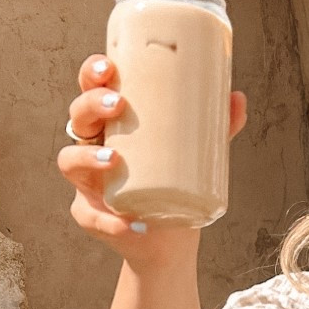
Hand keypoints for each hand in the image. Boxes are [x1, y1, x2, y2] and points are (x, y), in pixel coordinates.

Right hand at [57, 53, 247, 260]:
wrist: (169, 241)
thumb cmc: (174, 187)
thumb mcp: (197, 154)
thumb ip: (217, 128)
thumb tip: (238, 99)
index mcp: (113, 124)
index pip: (92, 88)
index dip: (93, 73)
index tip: (108, 67)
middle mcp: (93, 147)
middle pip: (78, 117)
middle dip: (91, 105)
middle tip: (118, 105)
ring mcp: (87, 183)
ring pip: (69, 161)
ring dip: (87, 157)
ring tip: (113, 160)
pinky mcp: (89, 216)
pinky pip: (89, 216)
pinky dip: (108, 221)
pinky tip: (130, 223)